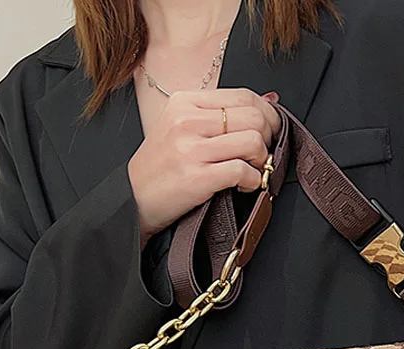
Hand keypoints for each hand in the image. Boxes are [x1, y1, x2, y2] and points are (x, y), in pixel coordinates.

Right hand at [128, 88, 280, 243]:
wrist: (133, 197)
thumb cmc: (161, 165)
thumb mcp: (183, 127)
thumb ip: (221, 113)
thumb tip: (269, 99)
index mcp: (185, 101)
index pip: (243, 96)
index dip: (268, 114)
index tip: (271, 130)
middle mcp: (187, 120)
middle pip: (254, 117)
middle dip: (269, 137)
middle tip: (264, 153)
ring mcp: (191, 149)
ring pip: (253, 142)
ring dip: (262, 160)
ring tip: (253, 169)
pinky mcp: (197, 177)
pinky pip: (242, 171)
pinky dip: (253, 181)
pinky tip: (244, 185)